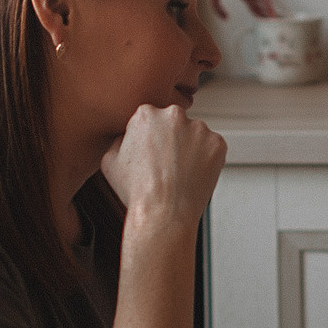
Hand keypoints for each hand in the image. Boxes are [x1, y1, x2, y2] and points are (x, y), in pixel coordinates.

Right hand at [98, 104, 224, 232]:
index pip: (153, 118)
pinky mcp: (217, 143)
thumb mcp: (110, 160)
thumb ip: (119, 140)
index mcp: (146, 114)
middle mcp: (173, 115)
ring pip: (196, 135)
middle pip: (176, 123)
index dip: (153, 139)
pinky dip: (207, 160)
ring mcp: (198, 128)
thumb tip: (127, 136)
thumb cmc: (137, 191)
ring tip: (181, 173)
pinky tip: (194, 175)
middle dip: (173, 139)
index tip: (154, 154)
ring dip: (191, 149)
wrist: (163, 213)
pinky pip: (213, 148)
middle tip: (168, 165)